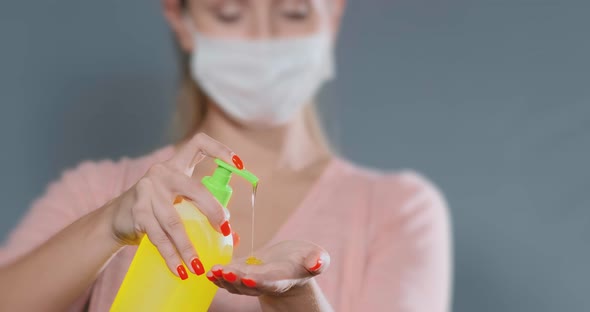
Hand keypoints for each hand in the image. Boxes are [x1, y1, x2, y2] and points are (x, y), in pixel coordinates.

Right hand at [105, 133, 243, 277]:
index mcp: (176, 165)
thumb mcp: (178, 202)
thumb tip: (233, 235)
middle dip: (212, 211)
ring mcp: (147, 191)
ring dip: (188, 246)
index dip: (220, 150)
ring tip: (199, 266)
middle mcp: (162, 173)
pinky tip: (179, 269)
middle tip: (225, 230)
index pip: (198, 144)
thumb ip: (201, 210)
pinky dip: (170, 255)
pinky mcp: (137, 211)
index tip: (240, 165)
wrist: (115, 220)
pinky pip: (158, 236)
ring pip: (174, 221)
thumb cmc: (156, 209)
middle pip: (194, 189)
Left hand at [205, 240, 329, 296]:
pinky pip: (228, 278)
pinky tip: (210, 271)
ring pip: (235, 284)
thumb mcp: (316, 257)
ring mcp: (251, 281)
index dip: (259, 280)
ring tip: (213, 271)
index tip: (249, 277)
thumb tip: (317, 262)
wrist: (291, 268)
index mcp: (282, 278)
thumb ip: (318, 260)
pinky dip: (218, 276)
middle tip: (224, 273)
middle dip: (236, 279)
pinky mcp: (241, 274)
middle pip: (248, 284)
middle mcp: (264, 283)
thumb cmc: (305, 260)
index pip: (270, 281)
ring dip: (223, 279)